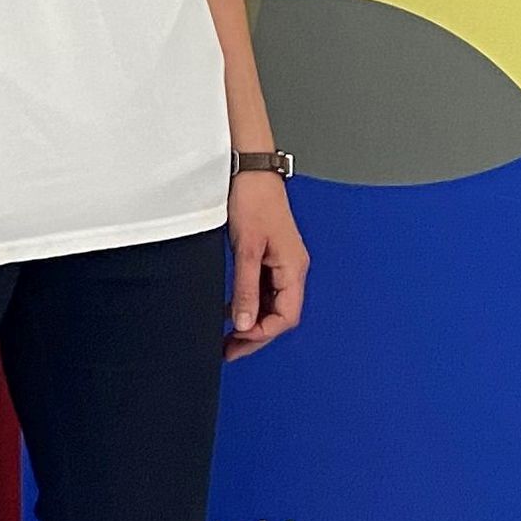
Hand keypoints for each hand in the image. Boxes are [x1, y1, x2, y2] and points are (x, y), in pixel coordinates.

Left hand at [226, 170, 308, 357]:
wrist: (250, 170)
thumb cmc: (253, 200)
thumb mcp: (246, 249)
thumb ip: (245, 289)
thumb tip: (244, 324)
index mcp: (293, 268)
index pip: (285, 317)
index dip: (262, 334)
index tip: (236, 341)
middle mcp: (292, 269)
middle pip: (279, 315)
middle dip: (255, 336)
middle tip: (227, 351)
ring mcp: (282, 263)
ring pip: (271, 305)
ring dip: (251, 322)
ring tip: (226, 338)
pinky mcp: (270, 257)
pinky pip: (264, 290)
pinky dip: (249, 305)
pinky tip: (231, 312)